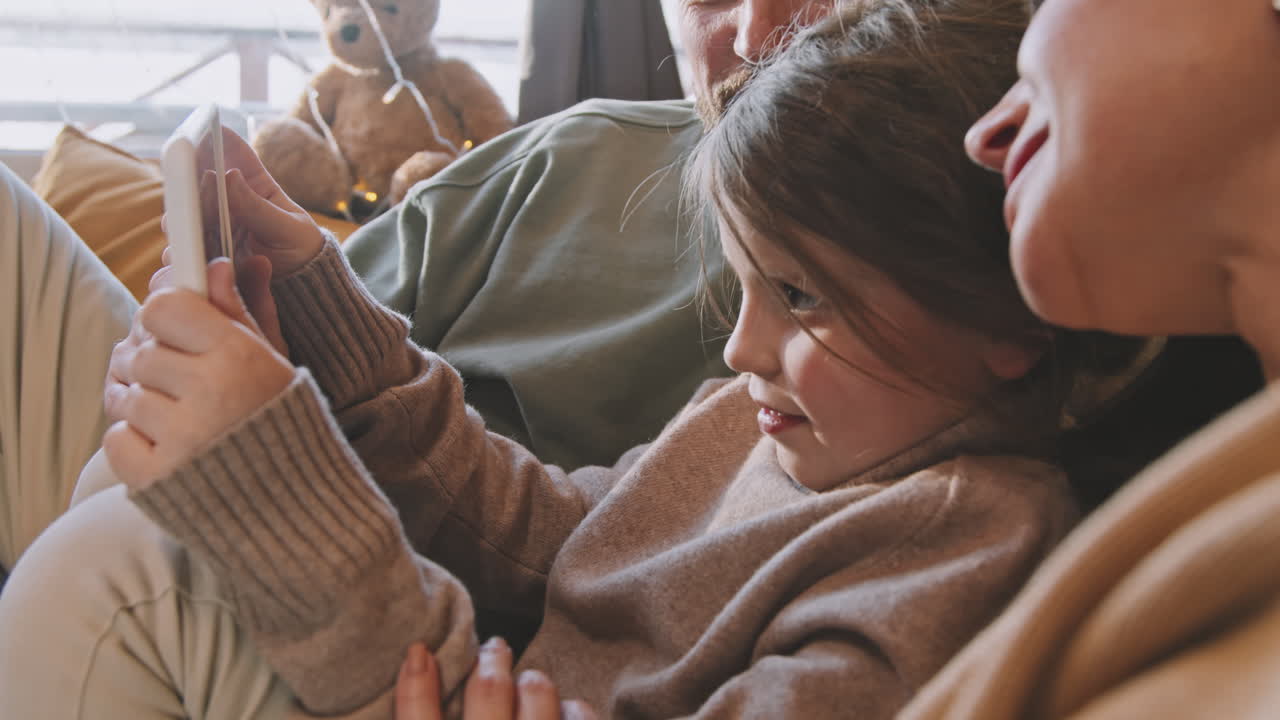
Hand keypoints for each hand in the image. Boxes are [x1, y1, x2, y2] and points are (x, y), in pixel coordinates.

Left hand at [102, 259, 294, 489]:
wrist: (295, 502)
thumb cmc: (281, 420)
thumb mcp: (269, 361)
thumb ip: (237, 312)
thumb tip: (213, 266)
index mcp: (237, 355)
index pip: (162, 308)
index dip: (162, 317)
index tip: (176, 333)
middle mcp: (208, 392)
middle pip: (137, 352)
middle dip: (151, 365)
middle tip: (177, 383)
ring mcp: (180, 437)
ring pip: (124, 395)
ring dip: (140, 403)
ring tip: (175, 416)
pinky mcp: (157, 477)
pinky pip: (115, 437)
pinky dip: (131, 441)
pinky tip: (166, 445)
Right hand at [188, 126, 325, 277]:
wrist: (299, 285)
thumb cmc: (300, 248)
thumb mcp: (287, 227)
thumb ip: (257, 206)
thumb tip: (227, 175)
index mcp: (254, 183)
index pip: (234, 151)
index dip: (217, 136)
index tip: (203, 128)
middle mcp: (227, 198)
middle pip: (198, 177)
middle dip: (189, 177)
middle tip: (191, 183)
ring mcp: (213, 222)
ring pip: (184, 209)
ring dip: (181, 213)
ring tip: (189, 221)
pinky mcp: (204, 248)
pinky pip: (184, 242)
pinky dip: (181, 244)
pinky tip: (186, 249)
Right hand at [395, 639, 596, 719]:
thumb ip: (431, 716)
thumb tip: (421, 668)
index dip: (416, 684)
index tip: (419, 650)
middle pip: (489, 689)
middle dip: (492, 661)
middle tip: (495, 649)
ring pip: (536, 692)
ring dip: (533, 683)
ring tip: (530, 683)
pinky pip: (580, 717)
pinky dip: (574, 711)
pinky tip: (567, 713)